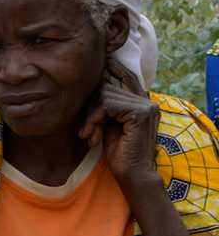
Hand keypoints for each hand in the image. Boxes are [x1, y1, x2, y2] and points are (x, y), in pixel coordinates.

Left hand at [83, 61, 160, 198]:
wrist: (132, 173)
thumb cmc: (119, 152)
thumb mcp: (111, 124)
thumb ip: (109, 106)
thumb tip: (99, 83)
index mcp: (144, 104)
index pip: (129, 79)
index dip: (117, 70)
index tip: (106, 61)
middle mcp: (148, 102)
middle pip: (109, 88)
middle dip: (91, 108)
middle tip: (87, 130)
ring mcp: (146, 106)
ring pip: (105, 95)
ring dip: (91, 116)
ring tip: (89, 135)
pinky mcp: (139, 112)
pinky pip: (107, 104)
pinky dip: (94, 118)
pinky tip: (91, 135)